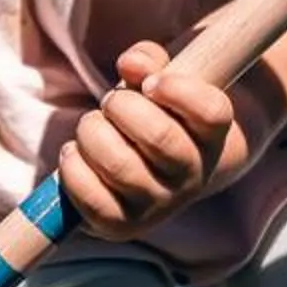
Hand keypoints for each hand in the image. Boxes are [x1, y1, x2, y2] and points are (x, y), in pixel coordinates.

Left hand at [58, 42, 238, 240]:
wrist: (153, 172)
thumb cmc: (157, 113)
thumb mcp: (162, 78)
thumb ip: (149, 61)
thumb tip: (130, 64)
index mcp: (213, 135)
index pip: (211, 112)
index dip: (177, 89)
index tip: (152, 81)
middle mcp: (193, 175)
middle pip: (160, 136)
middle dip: (121, 105)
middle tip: (112, 101)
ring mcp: (160, 204)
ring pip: (121, 166)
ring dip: (92, 133)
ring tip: (92, 126)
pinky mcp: (124, 225)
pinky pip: (93, 201)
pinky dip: (73, 168)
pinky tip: (75, 152)